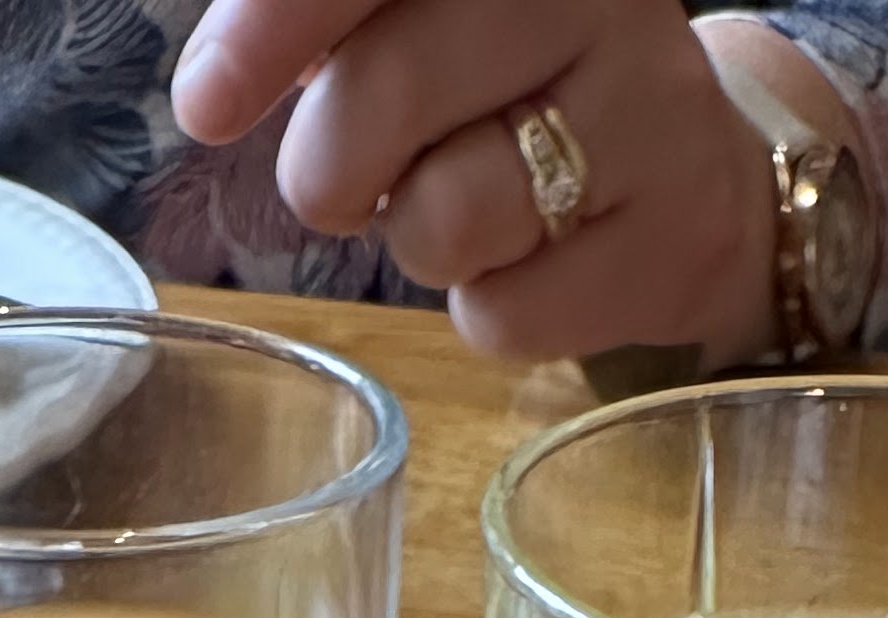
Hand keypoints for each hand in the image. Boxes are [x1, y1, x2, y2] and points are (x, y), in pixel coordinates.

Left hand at [172, 0, 782, 365]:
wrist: (684, 170)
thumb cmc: (511, 81)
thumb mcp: (423, 16)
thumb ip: (325, 22)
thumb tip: (211, 76)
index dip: (270, 31)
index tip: (203, 105)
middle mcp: (597, 0)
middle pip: (391, 91)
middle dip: (329, 167)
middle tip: (334, 188)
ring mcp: (650, 116)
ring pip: (448, 218)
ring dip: (417, 241)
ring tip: (456, 210)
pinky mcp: (672, 242)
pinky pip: (508, 316)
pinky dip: (488, 310)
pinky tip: (525, 263)